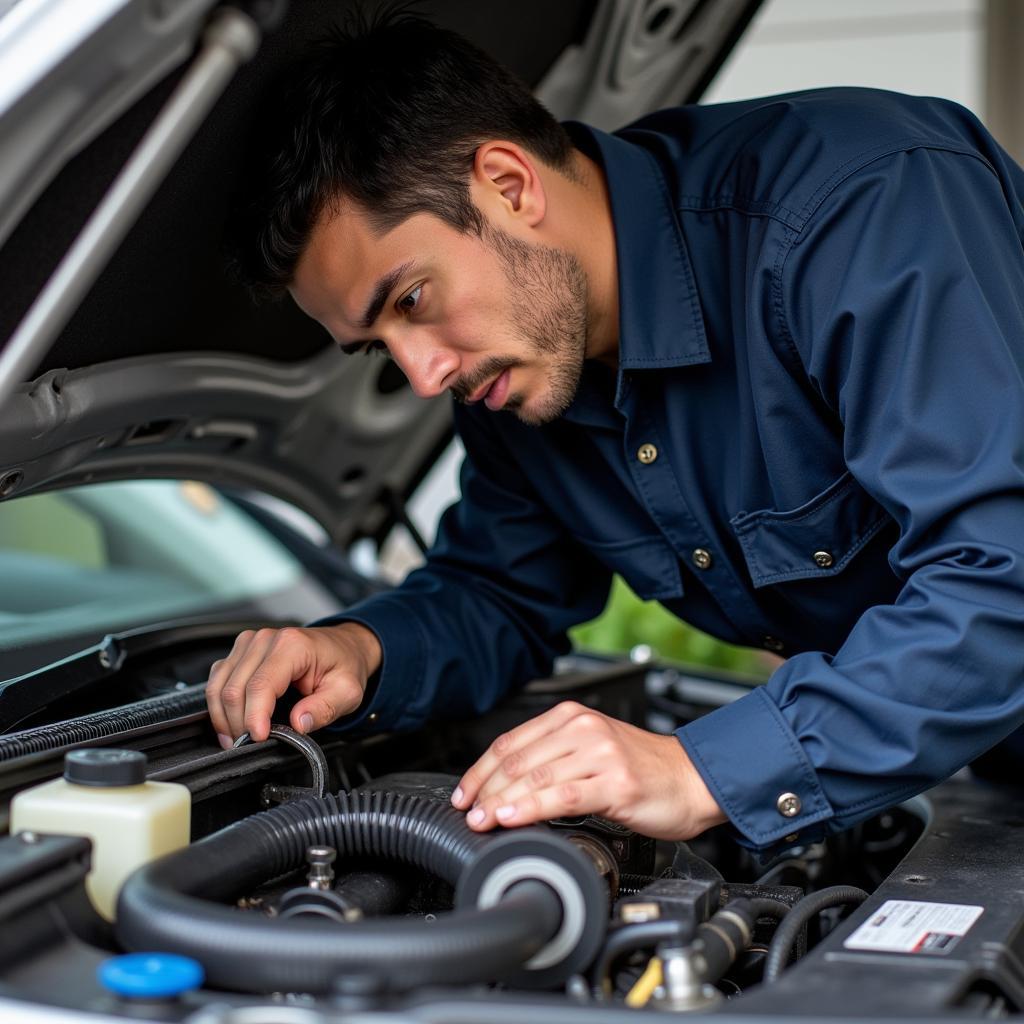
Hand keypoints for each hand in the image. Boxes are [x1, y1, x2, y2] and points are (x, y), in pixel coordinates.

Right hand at [205, 623, 381, 747]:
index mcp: (292, 645)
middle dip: (238, 723)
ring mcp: (250, 643)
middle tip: (249, 746)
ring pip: (220, 685)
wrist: (343, 647)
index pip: (260, 686)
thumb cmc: (343, 666)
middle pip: (235, 688)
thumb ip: (324, 708)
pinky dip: (219, 705)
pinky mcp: (241, 651)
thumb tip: (298, 723)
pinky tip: (229, 723)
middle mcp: (266, 640)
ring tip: (236, 740)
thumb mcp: (347, 691)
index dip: (254, 717)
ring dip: (223, 717)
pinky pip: (218, 680)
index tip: (258, 739)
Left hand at [451, 701, 726, 840]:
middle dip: (484, 788)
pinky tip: (511, 818)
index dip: (481, 769)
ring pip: (535, 777)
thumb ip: (554, 759)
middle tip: (466, 812)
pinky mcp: (614, 781)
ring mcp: (599, 753)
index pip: (511, 741)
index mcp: (572, 716)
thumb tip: (506, 786)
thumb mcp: (592, 751)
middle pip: (517, 759)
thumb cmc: (643, 771)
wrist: (693, 780)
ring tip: (481, 820)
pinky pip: (561, 796)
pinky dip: (529, 808)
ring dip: (500, 801)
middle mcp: (583, 728)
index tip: (464, 793)